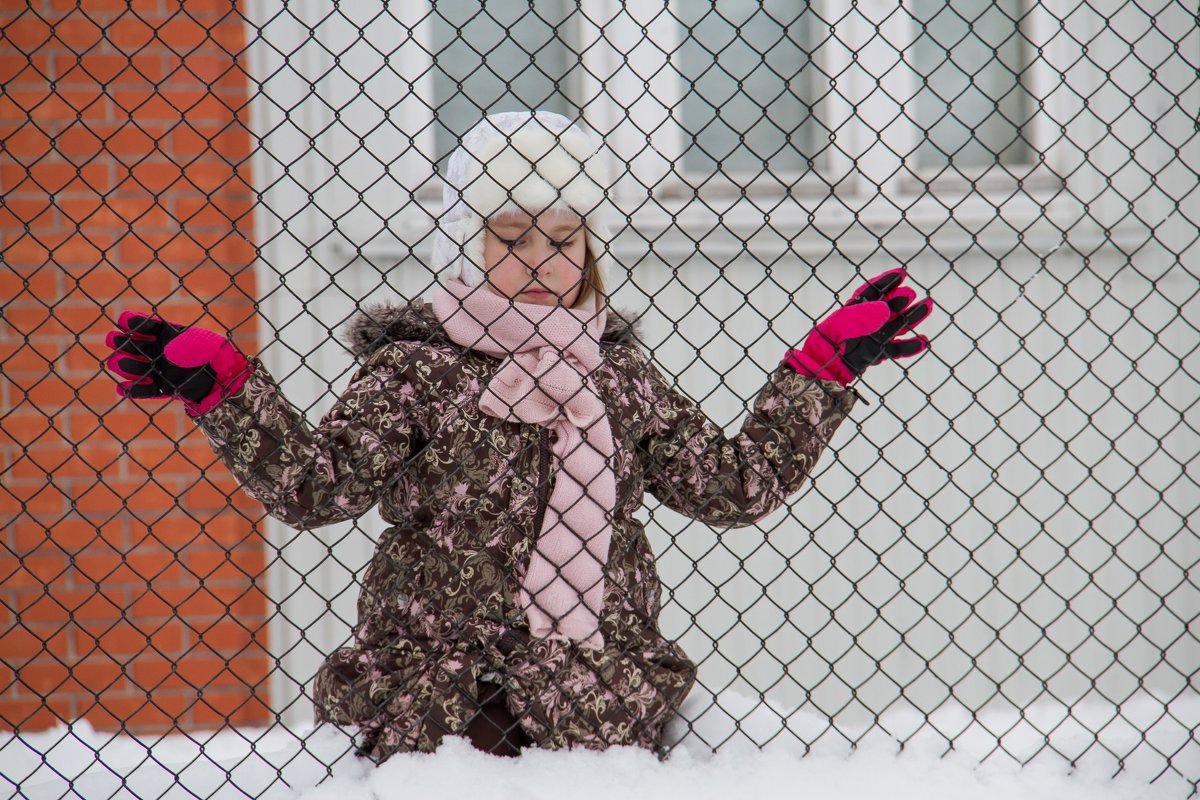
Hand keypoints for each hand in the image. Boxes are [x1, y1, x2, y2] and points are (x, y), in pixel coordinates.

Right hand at [104, 311, 251, 415]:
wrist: (222, 378)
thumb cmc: (210, 352)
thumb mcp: (195, 339)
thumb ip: (174, 338)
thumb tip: (158, 346)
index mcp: (165, 333)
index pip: (143, 325)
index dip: (132, 322)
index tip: (126, 322)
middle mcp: (157, 350)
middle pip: (130, 345)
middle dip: (120, 342)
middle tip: (114, 340)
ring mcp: (157, 369)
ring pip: (132, 366)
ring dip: (125, 365)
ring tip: (124, 363)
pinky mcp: (161, 388)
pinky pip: (142, 390)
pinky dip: (132, 390)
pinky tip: (124, 389)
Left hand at [785, 268, 932, 385]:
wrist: (824, 368)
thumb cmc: (827, 343)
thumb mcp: (840, 326)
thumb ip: (861, 317)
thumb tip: (887, 309)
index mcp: (854, 309)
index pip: (872, 292)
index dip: (886, 282)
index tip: (901, 273)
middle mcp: (867, 321)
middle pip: (888, 307)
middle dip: (900, 299)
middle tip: (911, 294)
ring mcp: (874, 337)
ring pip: (897, 325)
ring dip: (913, 316)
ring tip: (928, 305)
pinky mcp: (877, 353)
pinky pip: (897, 349)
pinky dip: (911, 346)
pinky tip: (924, 341)